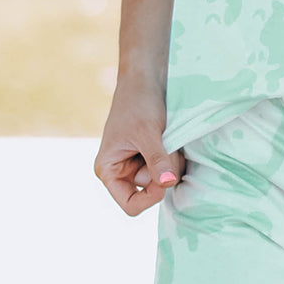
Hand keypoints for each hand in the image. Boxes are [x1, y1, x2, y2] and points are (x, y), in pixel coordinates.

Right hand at [94, 75, 185, 215]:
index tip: (166, 179)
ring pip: (163, 179)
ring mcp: (138, 164)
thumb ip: (157, 159)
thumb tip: (168, 183)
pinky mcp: (152, 155)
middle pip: (151, 191)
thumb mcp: (148, 132)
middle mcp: (121, 171)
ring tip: (169, 138)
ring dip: (172, 161)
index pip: (131, 204)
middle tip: (169, 146)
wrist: (145, 78)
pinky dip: (175, 155)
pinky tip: (172, 138)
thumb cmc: (139, 103)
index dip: (150, 197)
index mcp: (109, 171)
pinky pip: (169, 166)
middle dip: (164, 172)